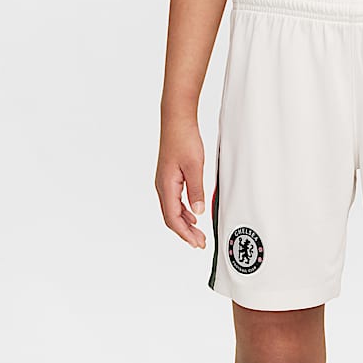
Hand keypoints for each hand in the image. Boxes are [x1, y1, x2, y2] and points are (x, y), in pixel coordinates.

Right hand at [155, 115, 206, 248]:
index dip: (185, 234)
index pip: (173, 218)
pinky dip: (184, 212)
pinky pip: (174, 201)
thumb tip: (198, 212)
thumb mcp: (195, 167)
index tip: (197, 243)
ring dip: (185, 224)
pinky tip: (193, 215)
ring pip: (173, 211)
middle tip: (200, 243)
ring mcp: (165, 182)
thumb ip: (196, 190)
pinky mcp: (169, 178)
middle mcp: (162, 186)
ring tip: (198, 234)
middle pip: (171, 218)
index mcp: (166, 186)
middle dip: (185, 233)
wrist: (177, 119)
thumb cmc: (184, 139)